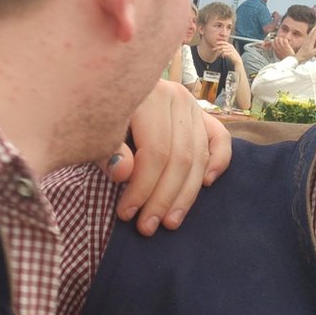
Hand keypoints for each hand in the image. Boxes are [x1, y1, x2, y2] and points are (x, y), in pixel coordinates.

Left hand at [101, 81, 232, 235]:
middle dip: (163, 199)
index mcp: (148, 96)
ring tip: (170, 222)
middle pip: (180, 158)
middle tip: (147, 227)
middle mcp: (176, 98)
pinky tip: (207, 185)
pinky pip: (220, 139)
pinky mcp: (202, 114)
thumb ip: (107, 151)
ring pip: (199, 156)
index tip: (126, 214)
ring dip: (186, 195)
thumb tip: (123, 173)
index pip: (155, 151)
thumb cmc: (96, 114)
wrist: (106, 87)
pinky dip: (218, 162)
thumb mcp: (94, 130)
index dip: (143, 188)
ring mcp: (192, 106)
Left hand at [215, 41, 242, 65]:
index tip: (216, 43)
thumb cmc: (232, 55)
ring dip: (219, 52)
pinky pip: (225, 53)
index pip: (224, 42)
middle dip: (217, 47)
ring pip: (223, 50)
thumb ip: (224, 49)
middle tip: (213, 49)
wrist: (237, 59)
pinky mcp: (231, 53)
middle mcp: (230, 47)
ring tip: (218, 55)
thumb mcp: (228, 51)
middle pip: (222, 46)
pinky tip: (222, 57)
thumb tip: (219, 49)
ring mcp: (231, 50)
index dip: (220, 42)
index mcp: (230, 45)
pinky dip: (223, 55)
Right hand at [269, 34, 295, 59]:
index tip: (276, 40)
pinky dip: (285, 39)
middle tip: (280, 39)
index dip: (274, 41)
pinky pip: (284, 40)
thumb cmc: (285, 58)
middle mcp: (278, 48)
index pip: (272, 43)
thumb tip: (274, 48)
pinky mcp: (286, 46)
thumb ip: (276, 51)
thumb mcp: (278, 55)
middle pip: (275, 40)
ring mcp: (282, 47)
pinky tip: (287, 41)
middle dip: (278, 38)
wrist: (290, 60)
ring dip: (282, 38)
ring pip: (280, 39)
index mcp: (275, 50)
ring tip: (284, 39)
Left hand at [295, 26, 315, 61]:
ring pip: (310, 33)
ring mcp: (306, 41)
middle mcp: (308, 41)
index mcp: (310, 43)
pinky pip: (308, 35)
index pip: (314, 35)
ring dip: (313, 29)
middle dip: (315, 27)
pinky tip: (311, 32)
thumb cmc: (306, 56)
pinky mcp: (304, 42)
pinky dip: (311, 32)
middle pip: (311, 32)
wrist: (298, 57)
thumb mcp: (313, 53)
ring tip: (315, 26)